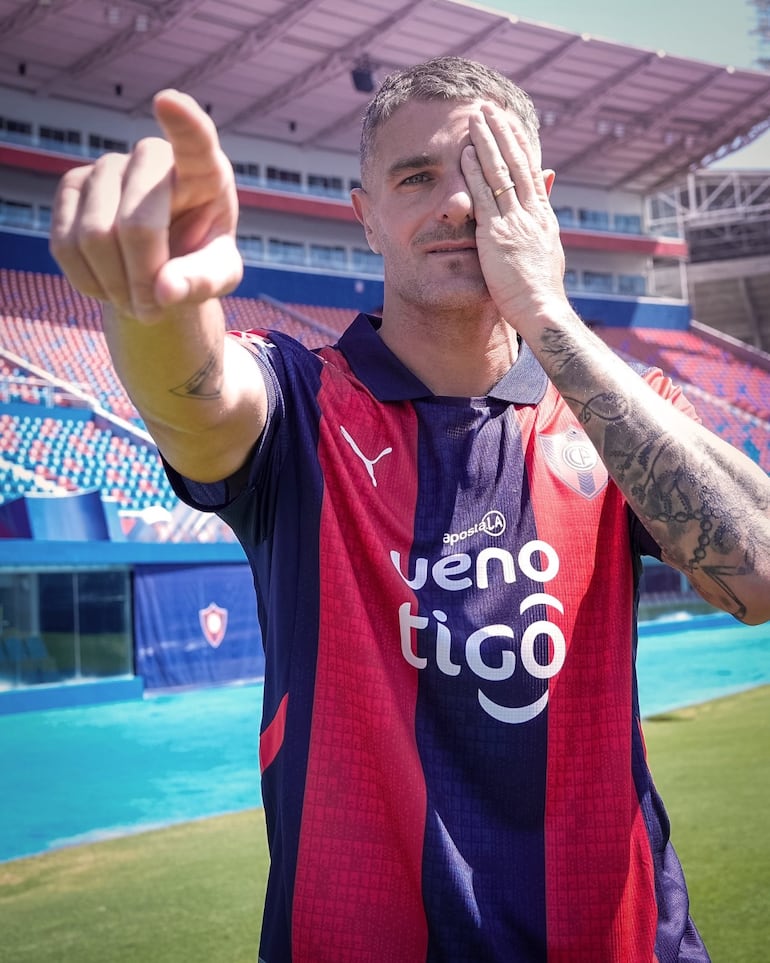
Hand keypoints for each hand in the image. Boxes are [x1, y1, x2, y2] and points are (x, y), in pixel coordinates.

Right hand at [49, 90, 241, 323]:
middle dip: (143, 278)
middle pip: (136, 223)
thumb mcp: (219, 276)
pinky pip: (65, 245)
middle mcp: (152, 157)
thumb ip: (202, 283)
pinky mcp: (71, 188)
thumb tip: (163, 291)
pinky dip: (89, 281)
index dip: (183, 122)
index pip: (195, 140)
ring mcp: (107, 167)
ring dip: (115, 286)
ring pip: (95, 237)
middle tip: (155, 311)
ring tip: (137, 303)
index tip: (168, 101)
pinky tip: (109, 286)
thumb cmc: (201, 260)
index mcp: (203, 170)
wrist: (161, 263)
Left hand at [460, 104, 568, 336]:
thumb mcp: (546, 254)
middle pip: (517, 163)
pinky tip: (467, 153)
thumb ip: (541, 227)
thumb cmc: (542, 293)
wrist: (543, 311)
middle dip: (503, 133)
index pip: (531, 172)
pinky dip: (476, 173)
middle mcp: (532, 214)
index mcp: (543, 218)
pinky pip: (485, 197)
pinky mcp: (497, 236)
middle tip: (489, 107)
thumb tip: (544, 204)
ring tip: (475, 117)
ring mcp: (515, 222)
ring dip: (487, 142)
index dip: (520, 145)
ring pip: (501, 173)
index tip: (509, 123)